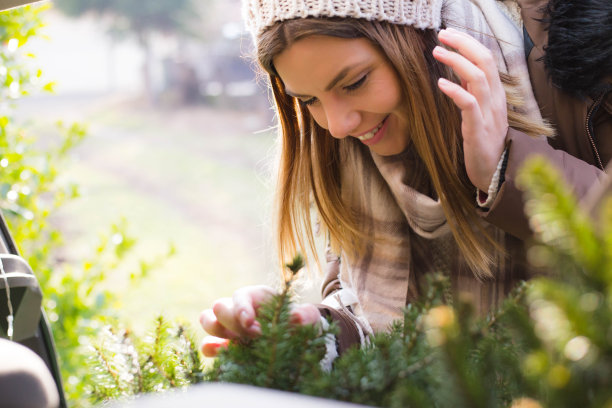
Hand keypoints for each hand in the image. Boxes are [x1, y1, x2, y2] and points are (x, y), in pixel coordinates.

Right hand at [199, 285, 320, 356]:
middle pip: (220, 307)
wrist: (297, 341)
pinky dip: (211, 348)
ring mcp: (230, 326)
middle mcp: (239, 308)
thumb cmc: (301, 325)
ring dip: (218, 331)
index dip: (241, 308)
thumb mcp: (309, 317)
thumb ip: (306, 315)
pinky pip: (208, 344)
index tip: (250, 323)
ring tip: (237, 343)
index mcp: (257, 296)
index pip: (240, 296)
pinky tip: (223, 354)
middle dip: (234, 322)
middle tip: (255, 336)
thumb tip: (296, 318)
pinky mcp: (226, 344)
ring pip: (208, 320)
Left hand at [433, 27, 507, 191]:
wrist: (494, 174)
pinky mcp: (478, 130)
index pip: (487, 59)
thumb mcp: (479, 115)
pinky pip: (469, 104)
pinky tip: (440, 83)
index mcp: (496, 95)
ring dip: (456, 61)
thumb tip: (458, 75)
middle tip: (442, 34)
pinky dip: (455, 90)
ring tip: (437, 52)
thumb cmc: (483, 144)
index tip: (450, 33)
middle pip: (484, 61)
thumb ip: (472, 94)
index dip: (469, 43)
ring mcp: (488, 114)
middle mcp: (495, 100)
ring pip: (478, 78)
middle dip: (463, 44)